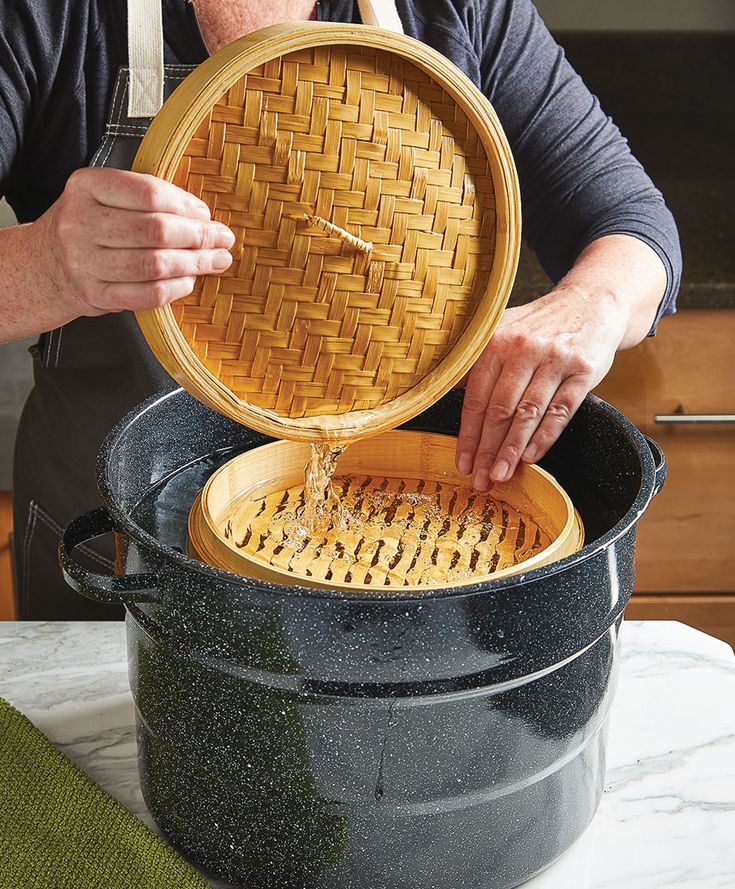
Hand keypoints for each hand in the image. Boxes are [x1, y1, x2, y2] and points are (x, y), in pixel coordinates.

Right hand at [33, 167, 234, 316]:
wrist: (45, 265)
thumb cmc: (89, 226)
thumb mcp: (105, 197)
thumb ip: (147, 199)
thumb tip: (203, 218)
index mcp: (86, 187)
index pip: (148, 193)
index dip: (186, 206)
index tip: (206, 215)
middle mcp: (81, 223)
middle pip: (155, 230)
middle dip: (198, 237)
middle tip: (222, 240)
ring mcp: (85, 262)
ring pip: (154, 265)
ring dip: (194, 264)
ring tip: (215, 261)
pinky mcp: (95, 294)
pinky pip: (147, 295)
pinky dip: (176, 288)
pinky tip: (189, 281)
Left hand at [455, 285, 627, 489]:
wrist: (592, 302)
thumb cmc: (539, 326)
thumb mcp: (503, 332)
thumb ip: (477, 363)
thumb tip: (446, 395)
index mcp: (495, 342)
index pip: (475, 398)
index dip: (467, 435)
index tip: (462, 463)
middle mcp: (523, 349)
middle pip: (499, 410)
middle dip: (487, 450)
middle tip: (480, 480)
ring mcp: (555, 359)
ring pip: (528, 413)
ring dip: (512, 450)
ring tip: (500, 476)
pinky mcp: (583, 370)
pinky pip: (560, 411)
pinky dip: (544, 437)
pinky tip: (530, 458)